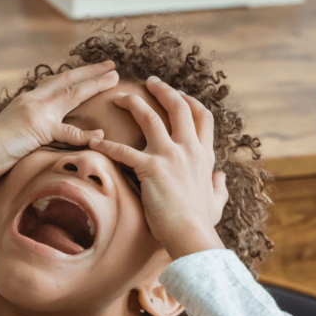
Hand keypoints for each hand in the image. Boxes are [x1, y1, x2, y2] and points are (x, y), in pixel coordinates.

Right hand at [0, 61, 118, 185]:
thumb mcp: (14, 134)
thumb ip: (28, 130)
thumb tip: (35, 137)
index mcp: (27, 101)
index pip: (54, 83)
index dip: (74, 76)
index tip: (90, 71)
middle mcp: (33, 100)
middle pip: (67, 80)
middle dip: (91, 72)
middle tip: (111, 65)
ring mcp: (36, 111)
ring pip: (72, 94)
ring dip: (95, 84)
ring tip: (113, 78)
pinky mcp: (38, 128)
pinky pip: (67, 132)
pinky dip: (85, 134)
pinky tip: (100, 134)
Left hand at [88, 77, 228, 256]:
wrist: (190, 234)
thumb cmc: (201, 223)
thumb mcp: (216, 202)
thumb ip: (218, 186)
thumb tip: (221, 177)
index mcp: (204, 155)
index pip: (202, 117)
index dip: (191, 102)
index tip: (180, 95)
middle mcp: (189, 149)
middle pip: (178, 107)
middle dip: (163, 90)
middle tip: (149, 81)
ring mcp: (170, 156)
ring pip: (149, 118)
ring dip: (133, 104)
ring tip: (119, 97)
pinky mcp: (150, 168)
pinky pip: (123, 151)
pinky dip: (106, 145)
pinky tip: (94, 142)